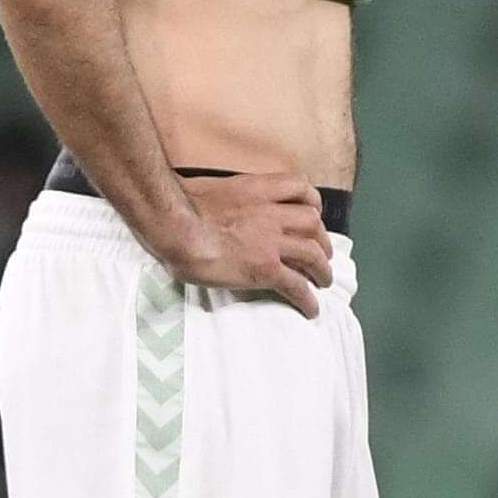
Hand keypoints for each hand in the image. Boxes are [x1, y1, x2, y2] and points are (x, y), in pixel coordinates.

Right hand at [155, 175, 334, 316]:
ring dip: (322, 269)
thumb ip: (226, 197)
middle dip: (321, 239)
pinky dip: (307, 298)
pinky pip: (296, 284)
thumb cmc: (179, 206)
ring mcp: (271, 241)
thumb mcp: (210, 189)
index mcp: (257, 189)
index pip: (299, 188)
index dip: (311, 203)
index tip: (312, 214)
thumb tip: (215, 207)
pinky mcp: (265, 268)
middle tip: (321, 254)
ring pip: (312, 253)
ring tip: (322, 281)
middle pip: (312, 223)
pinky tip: (310, 309)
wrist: (175, 225)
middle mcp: (271, 213)